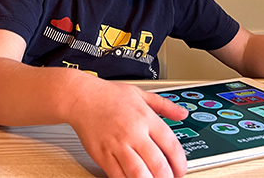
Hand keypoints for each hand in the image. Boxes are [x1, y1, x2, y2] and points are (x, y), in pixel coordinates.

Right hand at [69, 80, 188, 177]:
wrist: (80, 97)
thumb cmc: (108, 95)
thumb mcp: (140, 93)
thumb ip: (164, 105)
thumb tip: (183, 114)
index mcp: (145, 117)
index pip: (171, 145)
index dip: (180, 162)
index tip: (181, 169)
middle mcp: (133, 132)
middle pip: (158, 164)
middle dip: (168, 177)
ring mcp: (117, 145)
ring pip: (139, 174)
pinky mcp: (102, 155)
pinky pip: (118, 176)